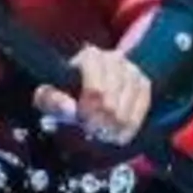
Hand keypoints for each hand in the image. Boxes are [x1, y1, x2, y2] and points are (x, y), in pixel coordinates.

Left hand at [34, 44, 150, 147]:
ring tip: (102, 133)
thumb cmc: (64, 90)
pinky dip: (129, 127)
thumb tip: (70, 109)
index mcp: (90, 57)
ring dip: (114, 128)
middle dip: (100, 123)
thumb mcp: (49, 93)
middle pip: (112, 103)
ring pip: (127, 110)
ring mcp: (131, 70)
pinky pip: (141, 110)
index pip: (96, 91)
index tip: (82, 123)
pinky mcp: (143, 83)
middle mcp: (114, 58)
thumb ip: (53, 100)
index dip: (88, 113)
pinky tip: (118, 135)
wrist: (83, 84)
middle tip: (92, 131)